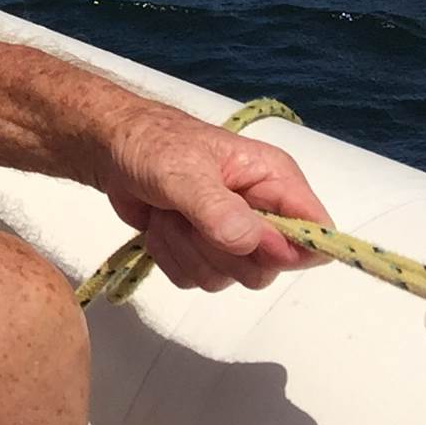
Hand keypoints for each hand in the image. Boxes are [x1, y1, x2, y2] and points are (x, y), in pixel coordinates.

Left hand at [97, 105, 332, 292]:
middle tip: (191, 216)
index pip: (317, 232)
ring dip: (187, 250)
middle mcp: (261, 211)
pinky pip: (195, 280)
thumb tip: (254, 245)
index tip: (249, 244)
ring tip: (169, 212)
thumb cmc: (151, 145)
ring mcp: (232, 234)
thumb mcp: (184, 172)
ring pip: (228, 278)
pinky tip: (159, 224)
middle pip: (269, 268)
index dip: (290, 250)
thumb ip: (219, 210)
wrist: (108, 148)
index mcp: (274, 181)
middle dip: (221, 251)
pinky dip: (170, 256)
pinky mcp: (201, 250)